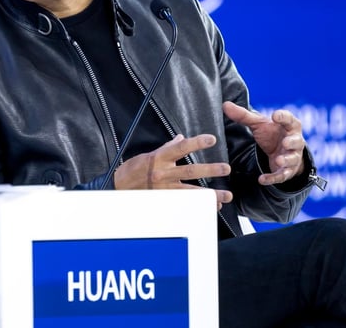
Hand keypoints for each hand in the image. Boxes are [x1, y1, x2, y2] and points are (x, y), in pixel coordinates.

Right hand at [113, 134, 232, 208]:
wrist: (119, 186)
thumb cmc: (133, 169)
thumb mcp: (149, 155)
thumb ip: (167, 148)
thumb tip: (181, 138)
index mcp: (159, 158)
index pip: (180, 148)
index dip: (196, 143)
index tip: (211, 139)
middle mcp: (163, 173)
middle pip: (190, 171)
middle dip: (209, 170)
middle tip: (226, 168)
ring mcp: (165, 188)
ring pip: (191, 191)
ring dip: (210, 194)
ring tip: (226, 195)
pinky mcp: (165, 199)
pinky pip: (186, 203)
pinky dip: (200, 205)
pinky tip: (212, 206)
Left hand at [223, 100, 306, 185]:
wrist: (280, 152)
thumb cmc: (271, 133)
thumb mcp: (259, 124)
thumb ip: (244, 115)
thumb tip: (225, 105)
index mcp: (289, 126)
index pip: (289, 120)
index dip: (283, 117)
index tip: (275, 115)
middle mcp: (294, 141)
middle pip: (297, 141)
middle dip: (292, 142)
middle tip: (286, 142)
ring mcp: (292, 157)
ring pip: (293, 160)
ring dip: (286, 160)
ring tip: (279, 160)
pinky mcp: (287, 171)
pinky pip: (282, 175)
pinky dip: (272, 178)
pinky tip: (262, 179)